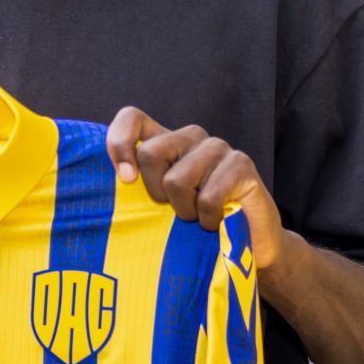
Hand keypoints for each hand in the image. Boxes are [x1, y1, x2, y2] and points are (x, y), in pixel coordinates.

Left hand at [104, 107, 282, 269]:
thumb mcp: (157, 208)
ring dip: (184, 212)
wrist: (251, 246)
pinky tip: (217, 223)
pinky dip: (207, 221)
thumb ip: (133, 190)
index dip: (120, 143)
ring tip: (198, 218)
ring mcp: (218, 148)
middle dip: (156, 193)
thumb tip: (112, 187)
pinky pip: (207, 198)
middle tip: (173, 210)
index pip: (132, 118)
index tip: (125, 180)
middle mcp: (191, 137)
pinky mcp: (241, 164)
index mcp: (166, 141)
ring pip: (177, 180)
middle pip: (150, 152)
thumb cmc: (195, 227)